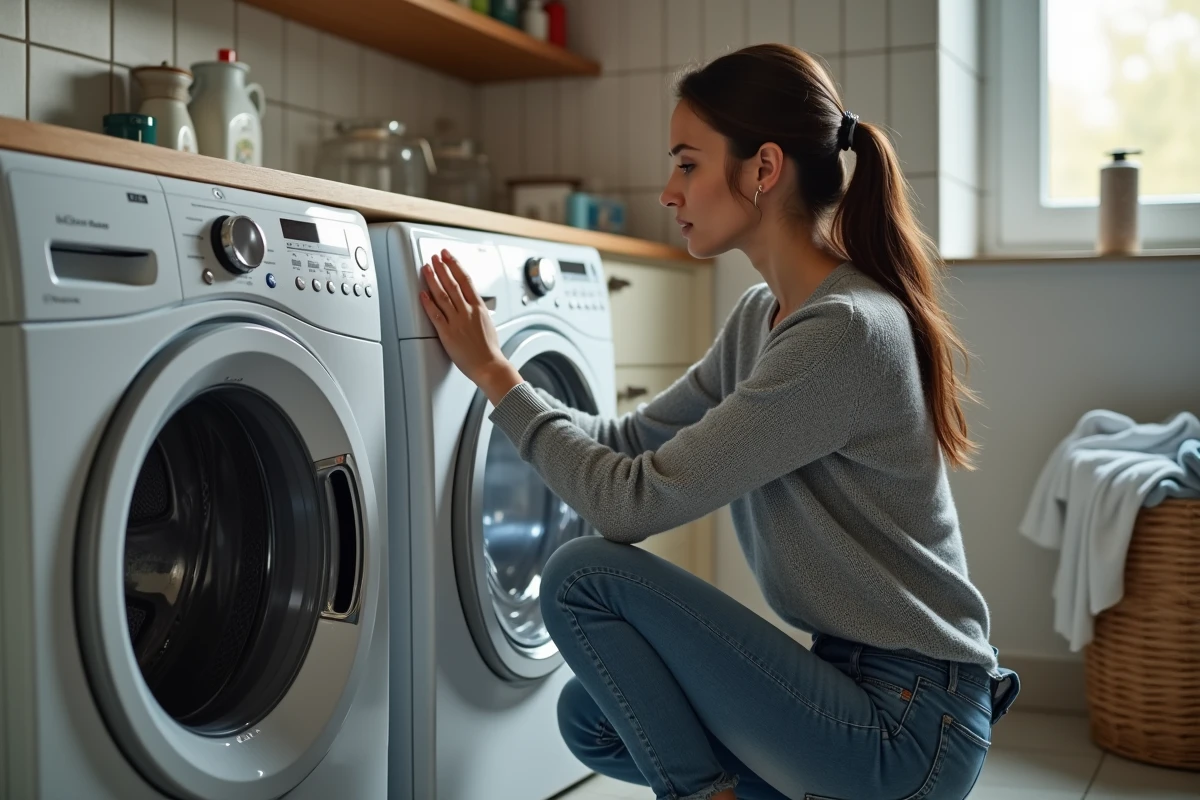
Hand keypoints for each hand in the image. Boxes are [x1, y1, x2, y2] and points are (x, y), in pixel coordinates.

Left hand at [420, 249, 523, 404]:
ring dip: (433, 280)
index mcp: (479, 308)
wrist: (489, 366)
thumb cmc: (489, 349)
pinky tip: (422, 294)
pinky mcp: (448, 334)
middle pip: (452, 284)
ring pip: (443, 295)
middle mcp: (468, 312)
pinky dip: (428, 303)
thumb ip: (478, 311)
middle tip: (435, 257)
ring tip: (427, 268)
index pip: (465, 280)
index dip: (455, 265)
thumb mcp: (488, 323)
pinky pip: (436, 315)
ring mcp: (457, 322)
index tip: (448, 256)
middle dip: (442, 267)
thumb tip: (472, 304)